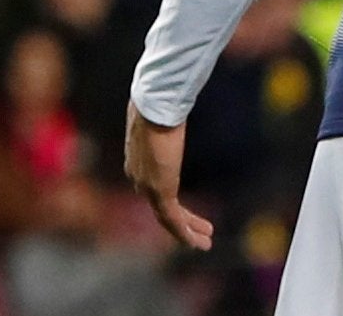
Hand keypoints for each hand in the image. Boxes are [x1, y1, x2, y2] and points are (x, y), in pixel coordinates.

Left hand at [125, 102, 212, 250]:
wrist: (155, 105)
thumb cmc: (160, 102)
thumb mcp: (161, 114)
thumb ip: (166, 119)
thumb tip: (175, 103)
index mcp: (137, 161)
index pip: (153, 189)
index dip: (170, 202)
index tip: (185, 208)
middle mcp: (137, 177)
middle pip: (159, 207)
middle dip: (180, 222)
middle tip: (198, 231)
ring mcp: (147, 186)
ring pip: (166, 217)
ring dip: (187, 231)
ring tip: (205, 241)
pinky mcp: (160, 190)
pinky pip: (172, 218)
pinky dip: (185, 232)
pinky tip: (199, 240)